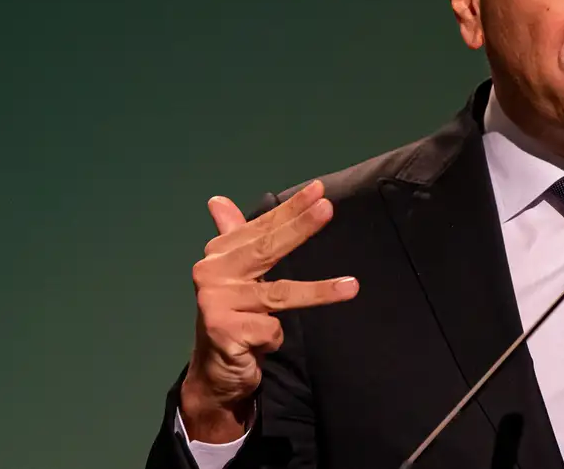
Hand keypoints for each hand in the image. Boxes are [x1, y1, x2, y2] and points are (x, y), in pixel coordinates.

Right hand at [180, 180, 358, 441]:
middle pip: (267, 249)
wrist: (213, 373)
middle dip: (300, 227)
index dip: (290, 209)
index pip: (261, 228)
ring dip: (319, 292)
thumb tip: (217, 200)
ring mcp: (215, 303)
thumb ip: (232, 236)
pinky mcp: (224, 331)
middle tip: (328, 208)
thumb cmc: (232, 317)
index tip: (319, 191)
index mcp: (218, 255)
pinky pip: (271, 329)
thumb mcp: (233, 275)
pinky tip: (263, 344)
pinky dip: (275, 337)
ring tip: (352, 287)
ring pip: (279, 294)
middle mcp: (212, 274)